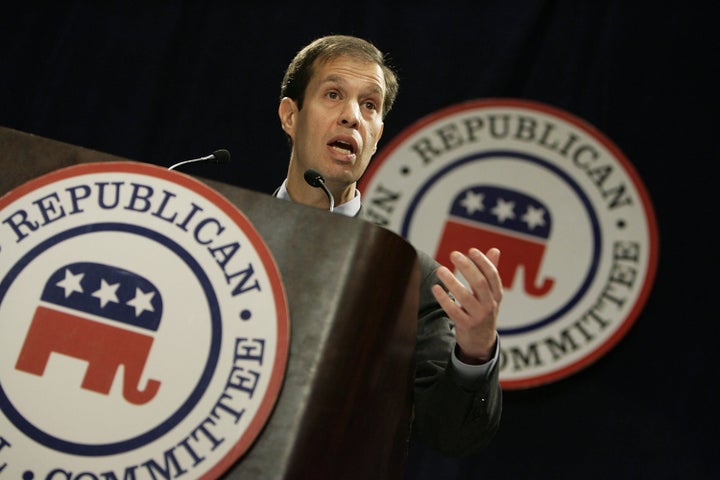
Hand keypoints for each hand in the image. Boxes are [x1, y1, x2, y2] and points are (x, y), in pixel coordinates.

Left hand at [431, 248, 501, 363]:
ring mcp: (478, 316)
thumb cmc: (484, 311)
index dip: (483, 262)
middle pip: (479, 283)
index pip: (492, 275)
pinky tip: (435, 288)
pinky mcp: (465, 325)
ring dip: (451, 282)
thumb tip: (495, 250)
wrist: (481, 342)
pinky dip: (444, 299)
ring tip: (440, 270)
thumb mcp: (491, 294)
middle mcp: (490, 305)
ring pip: (465, 297)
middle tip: (453, 254)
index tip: (470, 250)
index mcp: (497, 295)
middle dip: (467, 267)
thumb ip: (491, 272)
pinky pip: (453, 311)